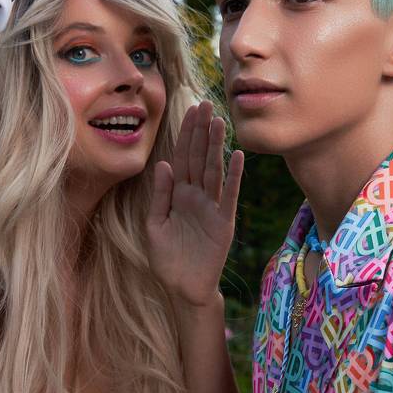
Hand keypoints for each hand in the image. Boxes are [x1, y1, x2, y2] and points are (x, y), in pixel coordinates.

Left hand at [146, 101, 242, 308]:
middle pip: (199, 158)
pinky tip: (238, 156)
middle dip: (201, 132)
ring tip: (220, 122)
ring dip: (216, 147)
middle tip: (206, 104)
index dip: (186, 135)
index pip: (182, 158)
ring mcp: (212, 208)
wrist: (183, 289)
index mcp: (178, 195)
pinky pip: (229, 195)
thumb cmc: (167, 260)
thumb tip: (164, 164)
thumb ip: (159, 196)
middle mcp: (196, 197)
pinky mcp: (223, 222)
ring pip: (214, 171)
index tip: (191, 110)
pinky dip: (234, 176)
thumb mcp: (155, 226)